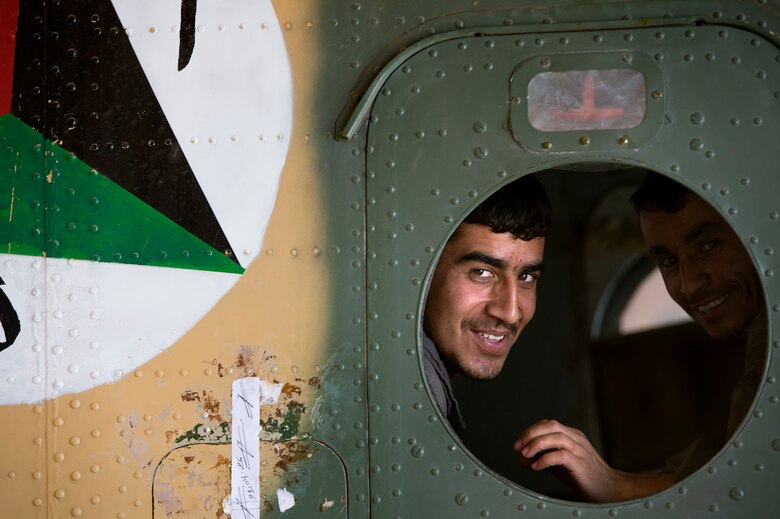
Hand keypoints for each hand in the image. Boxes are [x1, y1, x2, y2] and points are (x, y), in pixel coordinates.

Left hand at [514, 419, 672, 502]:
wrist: (610, 489)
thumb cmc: (585, 476)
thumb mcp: (560, 466)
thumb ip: (542, 460)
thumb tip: (521, 458)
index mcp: (572, 435)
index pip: (548, 424)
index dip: (530, 430)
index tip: (518, 443)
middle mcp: (576, 439)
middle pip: (550, 425)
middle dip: (530, 433)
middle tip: (518, 447)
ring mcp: (580, 450)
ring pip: (556, 436)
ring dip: (536, 444)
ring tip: (525, 455)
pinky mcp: (582, 464)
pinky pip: (562, 455)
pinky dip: (546, 459)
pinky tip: (537, 467)